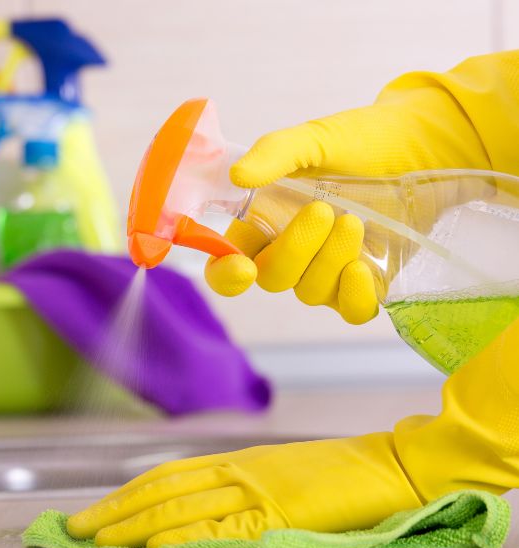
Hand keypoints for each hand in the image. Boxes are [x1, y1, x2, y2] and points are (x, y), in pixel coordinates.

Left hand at [67, 433, 422, 547]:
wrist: (385, 467)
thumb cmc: (333, 473)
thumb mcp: (275, 472)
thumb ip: (236, 485)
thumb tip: (195, 505)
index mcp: (233, 460)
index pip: (163, 476)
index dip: (124, 494)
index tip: (94, 512)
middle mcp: (235, 471)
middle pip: (160, 490)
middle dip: (114, 510)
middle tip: (75, 528)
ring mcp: (255, 491)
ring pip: (180, 507)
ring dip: (134, 524)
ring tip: (100, 539)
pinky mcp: (278, 514)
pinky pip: (223, 527)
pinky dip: (185, 536)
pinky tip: (156, 547)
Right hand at [205, 52, 517, 322]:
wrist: (422, 145)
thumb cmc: (360, 140)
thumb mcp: (314, 138)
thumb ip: (274, 153)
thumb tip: (237, 176)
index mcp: (262, 220)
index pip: (227, 262)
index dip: (226, 275)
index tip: (243, 268)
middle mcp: (288, 252)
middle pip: (272, 278)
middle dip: (295, 249)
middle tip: (325, 210)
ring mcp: (326, 271)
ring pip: (311, 292)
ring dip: (330, 261)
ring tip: (355, 222)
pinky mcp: (365, 283)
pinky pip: (350, 310)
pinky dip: (353, 297)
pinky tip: (362, 269)